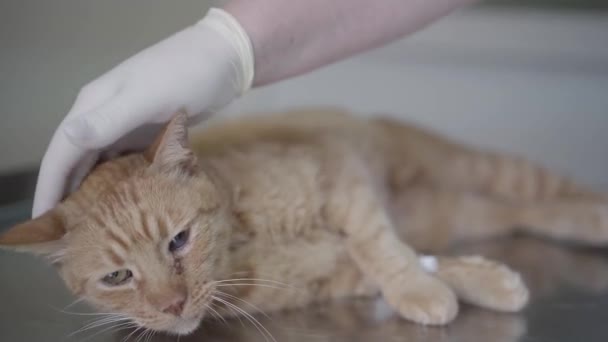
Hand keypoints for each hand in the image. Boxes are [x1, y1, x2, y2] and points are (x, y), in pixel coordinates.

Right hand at [32, 8, 253, 216]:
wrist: (223, 62)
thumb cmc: (186, 74)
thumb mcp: (147, 97)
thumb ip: (109, 119)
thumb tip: (69, 136)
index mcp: (93, 107)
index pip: (60, 154)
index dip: (48, 188)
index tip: (40, 223)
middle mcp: (104, 117)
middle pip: (75, 163)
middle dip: (67, 197)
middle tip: (64, 237)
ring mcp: (126, 125)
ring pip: (100, 166)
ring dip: (93, 194)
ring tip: (90, 228)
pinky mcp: (149, 132)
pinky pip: (126, 164)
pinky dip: (120, 185)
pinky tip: (123, 206)